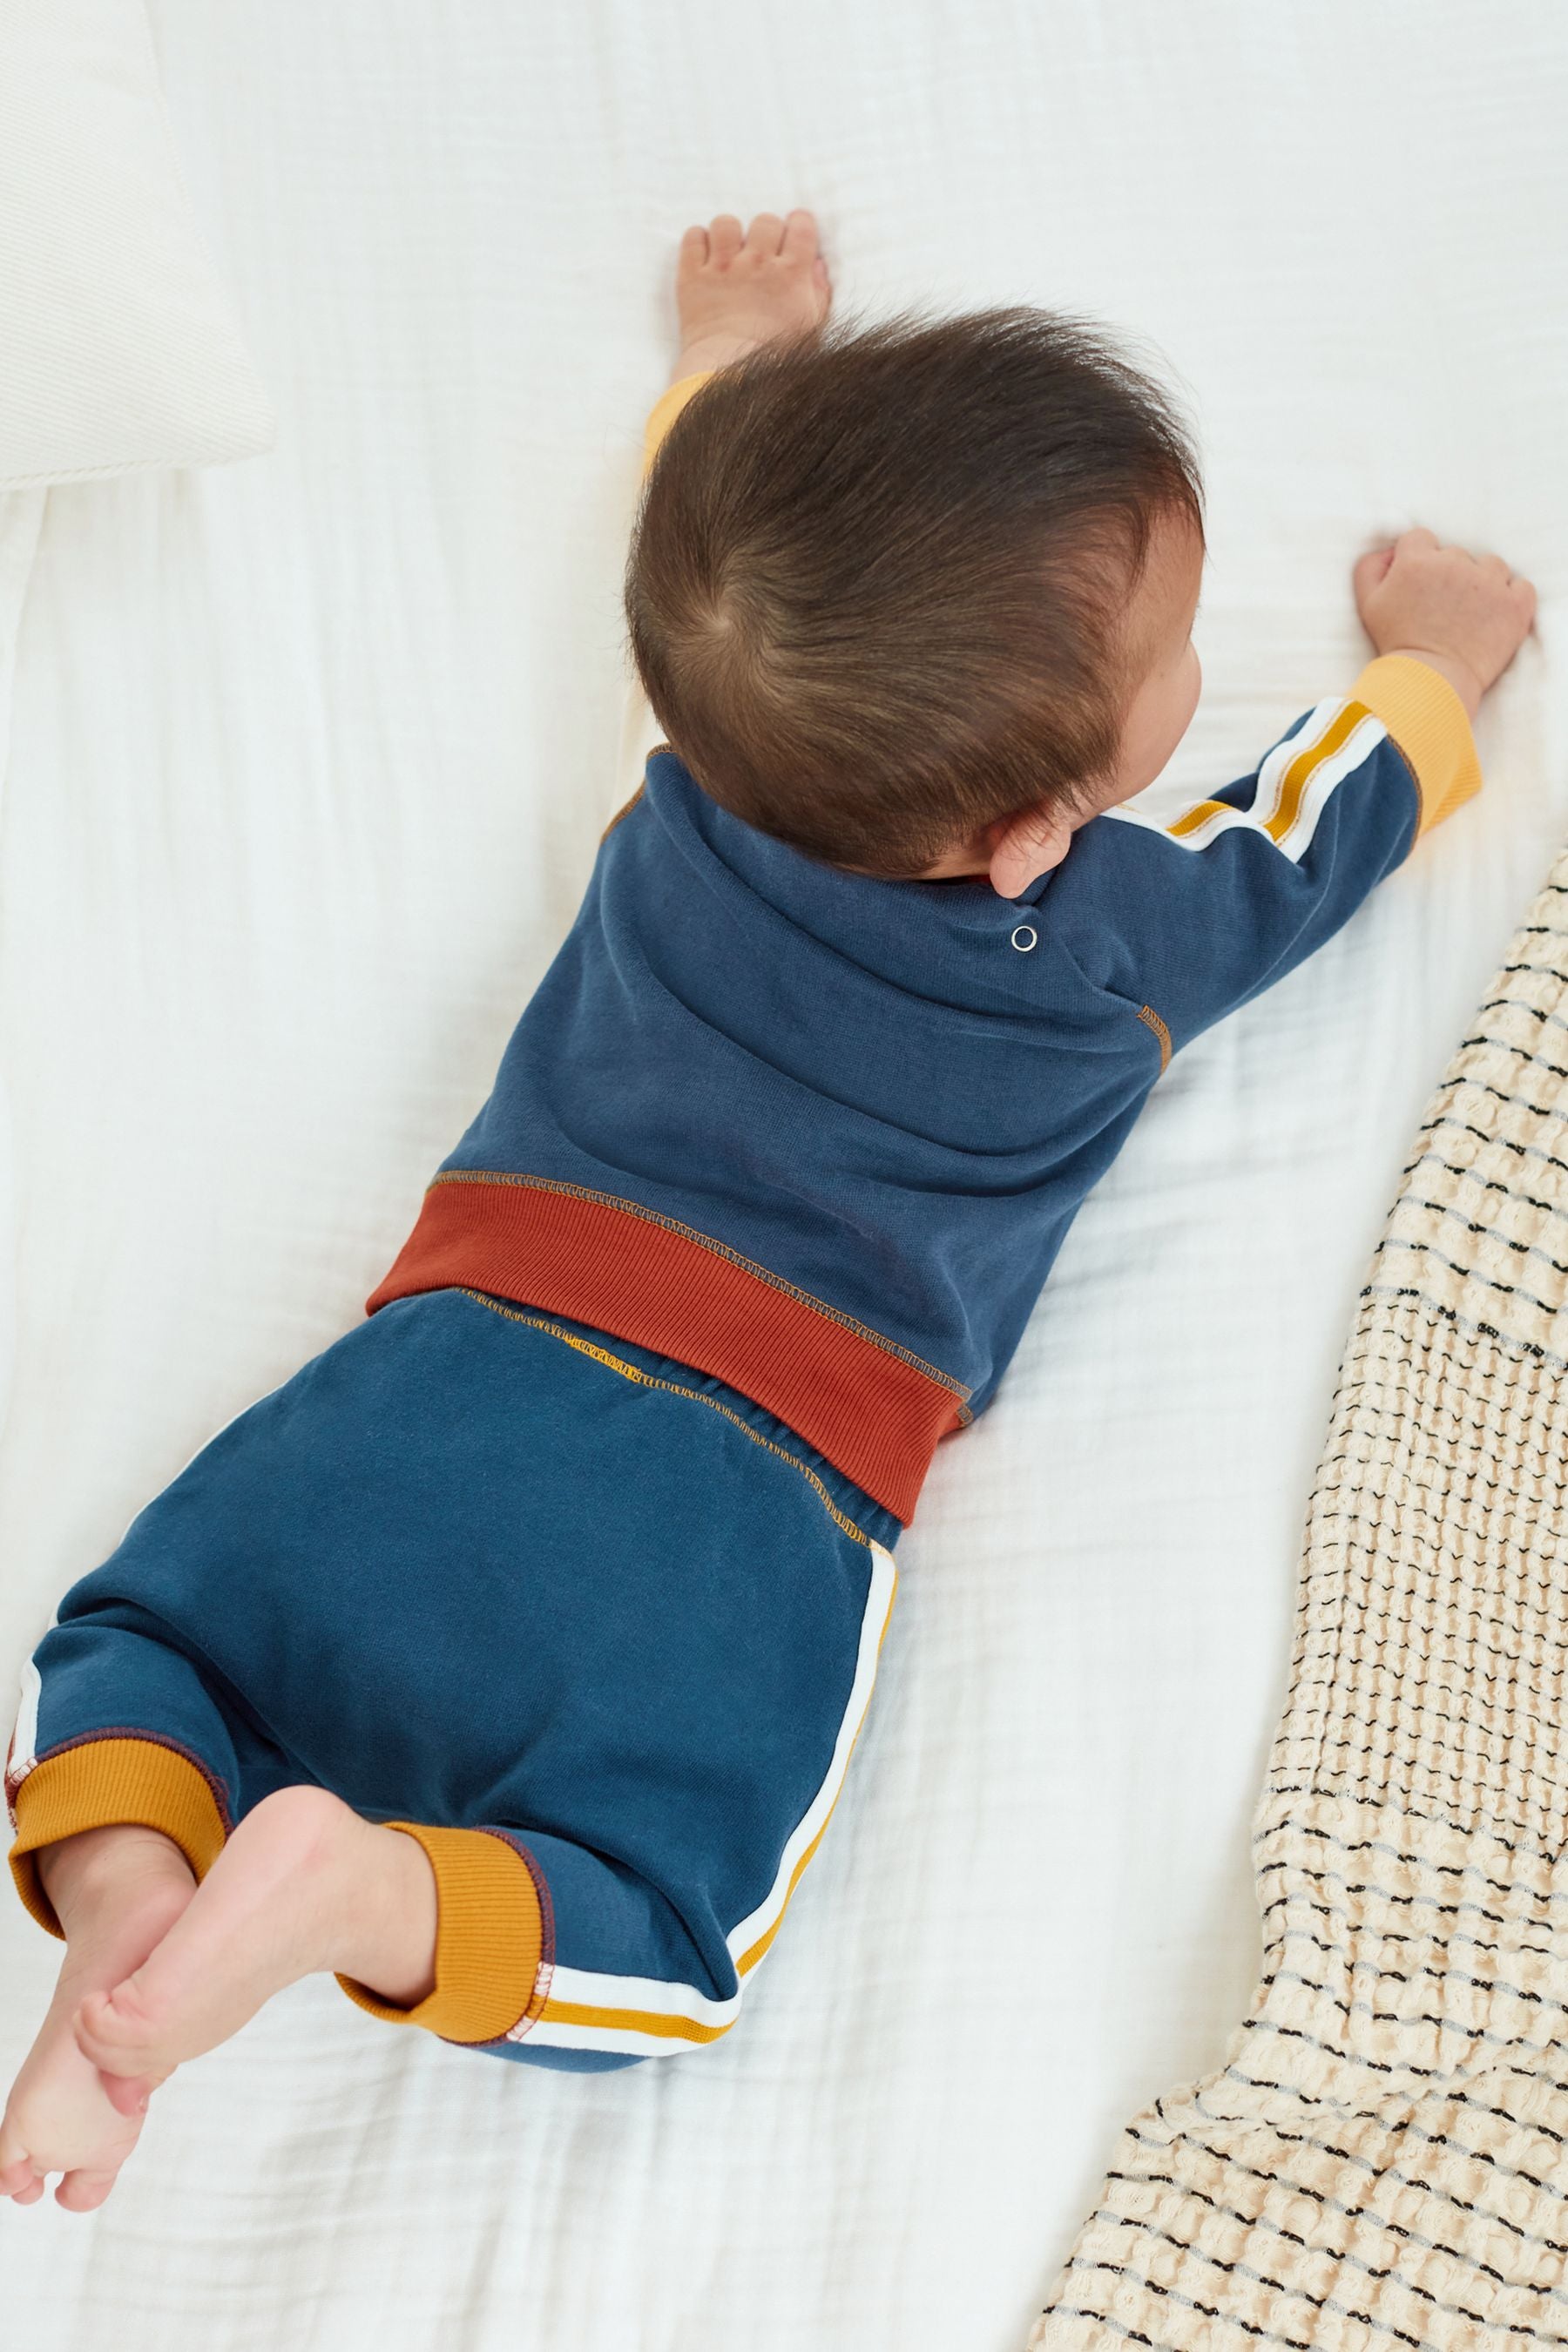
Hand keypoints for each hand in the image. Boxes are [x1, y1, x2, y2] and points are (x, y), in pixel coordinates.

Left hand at [671, 210, 830, 384]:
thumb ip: (818, 291)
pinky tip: (705, 258)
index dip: (799, 225)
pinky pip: (693, 237)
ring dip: (729, 235)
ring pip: (726, 223)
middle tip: (761, 254)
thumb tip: (816, 264)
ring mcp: (722, 267)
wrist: (729, 375)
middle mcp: (757, 263)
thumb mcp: (811, 326)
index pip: (801, 225)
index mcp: (791, 274)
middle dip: (766, 233)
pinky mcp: (692, 276)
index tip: (793, 235)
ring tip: (729, 254)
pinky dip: (698, 242)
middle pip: (765, 221)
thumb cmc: (775, 357)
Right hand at [1354, 526, 1535, 718]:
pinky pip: (1521, 587)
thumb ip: (1371, 567)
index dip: (1419, 561)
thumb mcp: (1368, 605)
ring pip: (1491, 566)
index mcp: (1416, 561)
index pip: (1421, 539)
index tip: (1421, 587)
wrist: (1429, 684)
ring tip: (1469, 617)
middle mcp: (1454, 564)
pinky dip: (1511, 599)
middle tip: (1442, 610)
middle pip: (1457, 554)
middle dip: (1450, 576)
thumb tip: (1391, 551)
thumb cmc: (1396, 646)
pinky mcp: (1515, 604)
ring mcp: (1489, 583)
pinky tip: (1494, 618)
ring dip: (1483, 585)